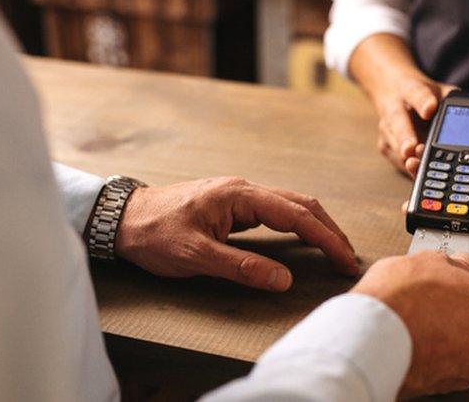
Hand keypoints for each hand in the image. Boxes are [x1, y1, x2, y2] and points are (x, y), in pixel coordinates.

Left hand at [114, 177, 358, 291]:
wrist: (121, 217)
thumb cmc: (153, 233)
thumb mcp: (194, 256)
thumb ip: (241, 267)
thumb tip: (282, 279)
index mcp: (239, 196)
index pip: (296, 214)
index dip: (325, 238)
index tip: (343, 259)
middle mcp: (244, 189)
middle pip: (301, 204)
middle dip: (329, 230)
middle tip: (347, 258)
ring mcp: (238, 195)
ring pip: (290, 204)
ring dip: (315, 225)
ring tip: (333, 249)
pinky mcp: (232, 204)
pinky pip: (275, 210)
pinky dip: (297, 224)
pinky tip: (302, 238)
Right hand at [348, 33, 456, 177]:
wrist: (390, 92)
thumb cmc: (420, 95)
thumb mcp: (438, 89)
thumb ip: (451, 98)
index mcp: (409, 90)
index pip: (416, 94)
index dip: (423, 101)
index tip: (430, 108)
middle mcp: (393, 109)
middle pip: (398, 123)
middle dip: (405, 137)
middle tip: (411, 149)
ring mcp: (386, 129)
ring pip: (395, 145)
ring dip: (407, 157)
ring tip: (416, 165)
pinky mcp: (385, 146)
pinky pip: (396, 160)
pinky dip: (407, 168)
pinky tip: (416, 172)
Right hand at [351, 252, 468, 396]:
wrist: (367, 343)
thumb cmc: (402, 305)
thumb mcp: (432, 261)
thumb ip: (456, 264)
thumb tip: (458, 267)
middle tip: (450, 279)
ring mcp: (468, 371)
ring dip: (455, 318)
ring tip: (425, 299)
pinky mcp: (443, 383)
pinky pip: (450, 354)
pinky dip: (439, 339)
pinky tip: (416, 321)